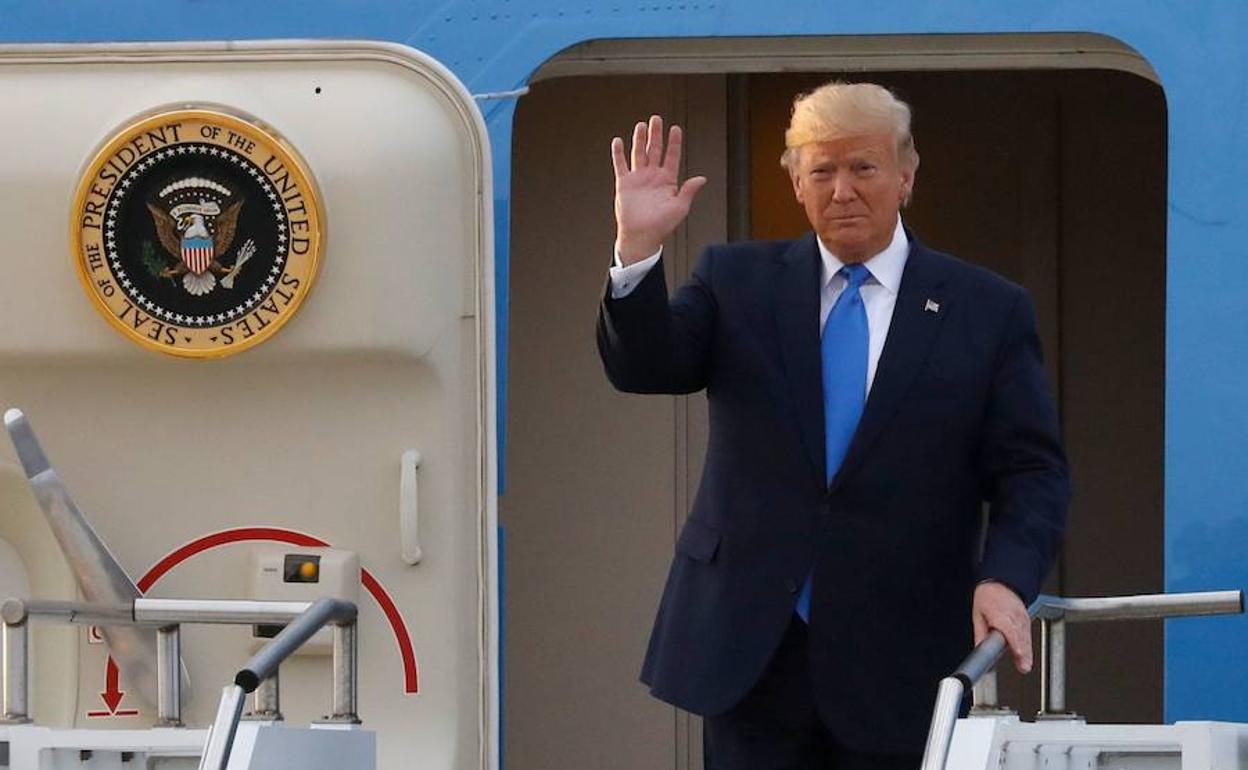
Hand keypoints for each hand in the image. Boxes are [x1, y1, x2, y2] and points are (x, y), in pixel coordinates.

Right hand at [611, 115, 707, 264]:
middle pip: (655, 150)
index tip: (676, 129)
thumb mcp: (680, 208)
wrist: (641, 236)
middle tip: (656, 119)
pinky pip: (620, 165)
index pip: (672, 156)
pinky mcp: (624, 184)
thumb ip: (689, 191)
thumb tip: (702, 178)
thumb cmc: (661, 226)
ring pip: (639, 153)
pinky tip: (618, 142)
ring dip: (640, 140)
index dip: (674, 143)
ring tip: (641, 126)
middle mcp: (653, 177)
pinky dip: (619, 153)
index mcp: (667, 181)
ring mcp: (638, 179)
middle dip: (656, 134)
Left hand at [972, 581, 1032, 673]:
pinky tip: (1026, 655)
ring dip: (1027, 651)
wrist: (1002, 582)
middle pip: (1021, 638)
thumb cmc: (988, 596)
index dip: (1016, 646)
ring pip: (1026, 637)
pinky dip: (1027, 644)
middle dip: (1023, 653)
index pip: (1012, 633)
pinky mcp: (1026, 620)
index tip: (1019, 657)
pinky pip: (1027, 633)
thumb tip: (979, 649)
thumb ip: (980, 633)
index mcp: (1001, 616)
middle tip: (1024, 667)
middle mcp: (1014, 617)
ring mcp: (1022, 618)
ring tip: (1025, 665)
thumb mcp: (978, 614)